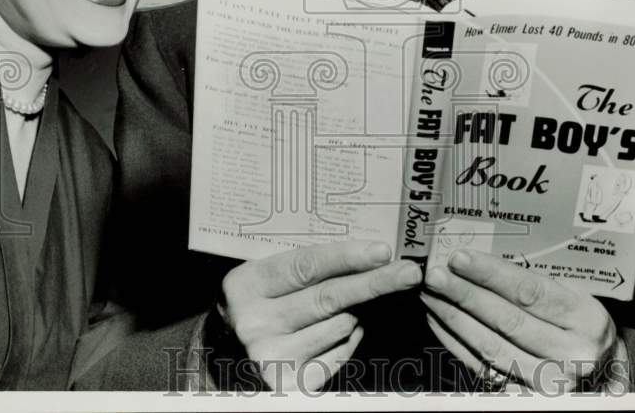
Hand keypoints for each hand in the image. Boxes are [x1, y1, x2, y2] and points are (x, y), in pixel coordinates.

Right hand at [219, 240, 421, 390]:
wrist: (225, 353)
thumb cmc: (258, 302)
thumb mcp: (266, 275)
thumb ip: (305, 264)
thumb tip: (366, 253)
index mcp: (247, 285)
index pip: (306, 267)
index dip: (347, 258)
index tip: (382, 251)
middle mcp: (255, 323)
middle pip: (329, 298)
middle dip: (375, 283)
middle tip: (409, 272)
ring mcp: (272, 357)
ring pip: (341, 326)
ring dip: (360, 311)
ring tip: (354, 302)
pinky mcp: (291, 384)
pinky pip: (340, 352)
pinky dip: (351, 336)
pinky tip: (344, 327)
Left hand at [420, 249, 616, 391]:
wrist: (601, 369)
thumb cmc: (579, 321)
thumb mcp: (574, 295)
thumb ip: (536, 282)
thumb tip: (481, 261)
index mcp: (586, 319)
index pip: (530, 293)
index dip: (491, 274)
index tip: (459, 258)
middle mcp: (571, 354)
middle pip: (507, 320)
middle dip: (465, 294)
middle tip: (435, 274)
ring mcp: (549, 381)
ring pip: (492, 346)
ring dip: (454, 318)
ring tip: (431, 294)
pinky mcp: (526, 395)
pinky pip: (483, 367)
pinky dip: (457, 343)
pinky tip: (440, 321)